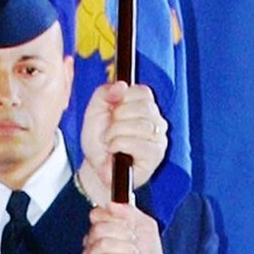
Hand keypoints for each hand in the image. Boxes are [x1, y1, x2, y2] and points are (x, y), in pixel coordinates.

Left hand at [77, 80, 167, 200]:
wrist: (95, 168)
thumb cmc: (99, 141)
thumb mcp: (94, 111)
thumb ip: (104, 93)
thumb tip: (121, 85)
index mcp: (144, 106)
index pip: (143, 91)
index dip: (123, 99)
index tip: (112, 112)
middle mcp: (156, 120)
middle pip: (143, 107)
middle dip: (118, 118)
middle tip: (109, 131)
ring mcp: (159, 138)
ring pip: (140, 125)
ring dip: (116, 133)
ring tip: (110, 142)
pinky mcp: (156, 155)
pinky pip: (139, 143)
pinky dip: (120, 145)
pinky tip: (115, 150)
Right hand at [82, 203, 164, 253]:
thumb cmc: (147, 248)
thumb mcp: (144, 223)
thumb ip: (128, 211)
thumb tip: (110, 205)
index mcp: (100, 228)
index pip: (96, 214)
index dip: (115, 217)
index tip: (130, 224)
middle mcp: (92, 242)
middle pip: (98, 229)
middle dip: (123, 234)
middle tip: (134, 241)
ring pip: (102, 245)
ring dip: (125, 249)